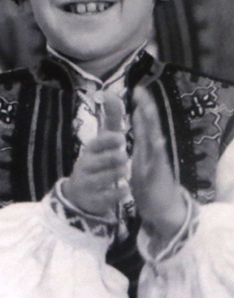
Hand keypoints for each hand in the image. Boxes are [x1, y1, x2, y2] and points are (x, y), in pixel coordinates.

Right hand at [65, 90, 130, 217]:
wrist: (80, 195)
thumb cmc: (96, 162)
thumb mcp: (102, 141)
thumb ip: (110, 119)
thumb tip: (110, 91)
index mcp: (89, 152)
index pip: (96, 143)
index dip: (107, 141)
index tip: (120, 138)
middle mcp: (85, 166)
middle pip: (99, 161)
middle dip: (112, 158)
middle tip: (123, 157)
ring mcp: (88, 184)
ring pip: (103, 178)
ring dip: (115, 174)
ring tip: (125, 172)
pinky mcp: (94, 200)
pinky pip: (106, 197)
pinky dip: (116, 193)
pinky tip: (124, 190)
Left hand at [131, 86, 187, 242]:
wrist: (161, 208)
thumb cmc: (150, 182)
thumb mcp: (141, 157)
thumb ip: (140, 138)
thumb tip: (137, 118)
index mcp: (147, 146)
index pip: (144, 122)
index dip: (140, 106)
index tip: (136, 89)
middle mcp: (154, 150)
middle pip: (150, 125)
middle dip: (145, 108)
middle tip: (140, 90)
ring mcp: (158, 160)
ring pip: (155, 137)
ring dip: (150, 123)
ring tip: (146, 107)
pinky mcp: (159, 174)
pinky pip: (158, 160)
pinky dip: (156, 149)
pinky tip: (156, 138)